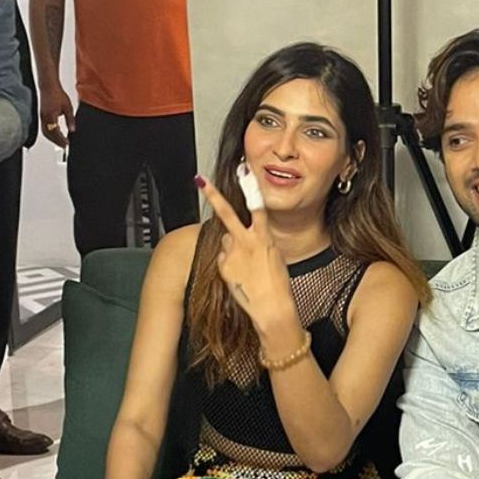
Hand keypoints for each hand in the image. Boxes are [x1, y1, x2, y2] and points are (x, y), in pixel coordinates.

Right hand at [40, 81, 74, 149]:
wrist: (48, 86)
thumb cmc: (57, 94)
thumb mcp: (68, 107)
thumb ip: (70, 119)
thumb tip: (72, 130)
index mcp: (51, 115)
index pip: (55, 132)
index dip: (61, 139)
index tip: (67, 144)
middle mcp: (44, 118)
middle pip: (49, 134)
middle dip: (56, 141)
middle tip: (64, 146)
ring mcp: (42, 117)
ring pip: (45, 132)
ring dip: (52, 139)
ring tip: (60, 142)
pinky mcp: (41, 116)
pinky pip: (44, 128)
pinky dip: (49, 134)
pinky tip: (55, 135)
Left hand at [197, 175, 296, 336]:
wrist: (271, 307)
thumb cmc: (278, 283)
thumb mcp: (275, 256)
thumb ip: (261, 241)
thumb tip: (247, 237)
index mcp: (263, 237)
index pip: (256, 207)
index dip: (249, 188)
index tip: (243, 171)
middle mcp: (245, 242)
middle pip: (226, 214)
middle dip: (213, 195)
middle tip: (200, 180)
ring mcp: (231, 254)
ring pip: (226, 240)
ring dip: (232, 246)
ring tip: (245, 265)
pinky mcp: (223, 266)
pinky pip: (223, 257)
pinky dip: (229, 262)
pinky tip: (239, 274)